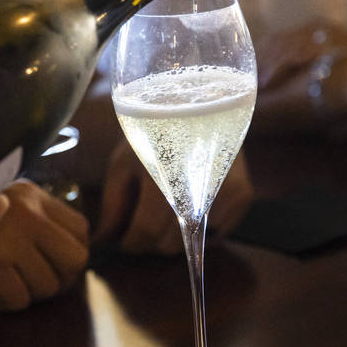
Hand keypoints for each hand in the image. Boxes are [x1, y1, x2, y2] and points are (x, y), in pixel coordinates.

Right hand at [0, 180, 89, 310]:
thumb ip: (30, 217)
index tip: (54, 263)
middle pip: (76, 260)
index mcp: (32, 196)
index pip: (81, 228)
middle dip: (61, 279)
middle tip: (38, 284)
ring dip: (26, 293)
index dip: (72, 252)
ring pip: (47, 286)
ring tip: (1, 283)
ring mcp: (13, 241)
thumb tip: (63, 249)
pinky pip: (19, 301)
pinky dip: (1, 304)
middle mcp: (29, 215)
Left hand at [94, 140, 254, 255]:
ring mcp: (227, 191)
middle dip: (150, 241)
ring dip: (173, 237)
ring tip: (164, 212)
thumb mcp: (124, 161)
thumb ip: (113, 205)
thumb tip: (103, 241)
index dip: (131, 243)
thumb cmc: (154, 131)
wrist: (200, 103)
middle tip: (142, 223)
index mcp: (166, 173)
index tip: (124, 240)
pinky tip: (190, 207)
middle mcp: (202, 185)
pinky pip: (216, 233)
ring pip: (191, 241)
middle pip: (169, 242)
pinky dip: (200, 230)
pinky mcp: (244, 194)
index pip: (147, 230)